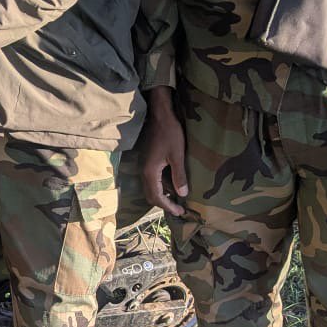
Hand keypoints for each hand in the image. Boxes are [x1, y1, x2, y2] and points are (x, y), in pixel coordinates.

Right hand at [140, 85, 188, 217]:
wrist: (159, 113)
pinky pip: (152, 180)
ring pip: (150, 188)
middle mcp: (144, 172)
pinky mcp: (147, 161)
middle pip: (151, 196)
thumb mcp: (177, 154)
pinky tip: (171, 185)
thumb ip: (179, 175)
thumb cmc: (169, 132)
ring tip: (176, 199)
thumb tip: (183, 194)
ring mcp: (144, 166)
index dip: (169, 206)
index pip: (157, 197)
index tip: (181, 212)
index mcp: (150, 172)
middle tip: (178, 209)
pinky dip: (161, 187)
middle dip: (164, 204)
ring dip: (162, 196)